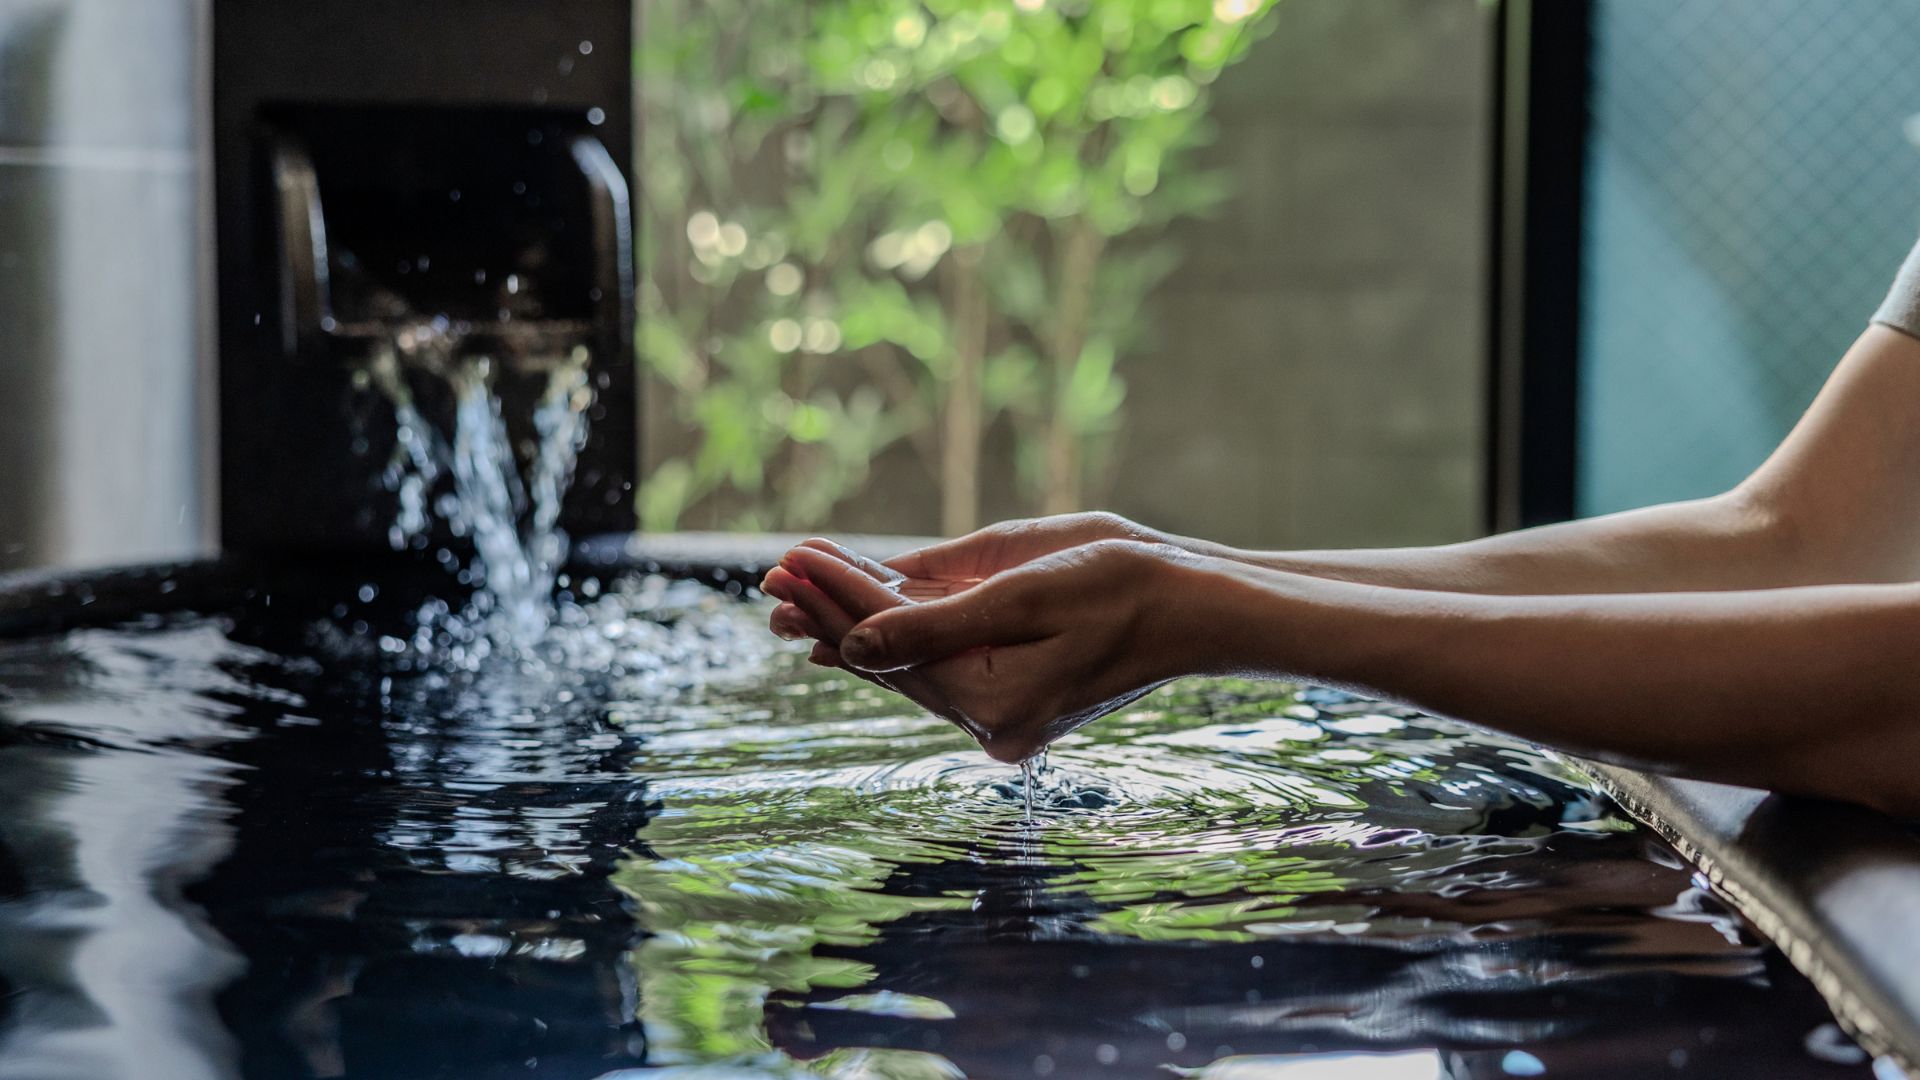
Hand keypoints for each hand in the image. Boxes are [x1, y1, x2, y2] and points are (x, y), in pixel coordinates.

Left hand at [762, 538, 1197, 762]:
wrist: (1195, 604)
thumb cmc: (1124, 585)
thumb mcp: (1024, 594)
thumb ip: (934, 622)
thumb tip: (849, 646)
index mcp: (992, 702)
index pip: (889, 645)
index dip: (836, 596)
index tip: (788, 556)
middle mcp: (989, 717)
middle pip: (890, 658)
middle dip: (830, 609)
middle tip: (769, 573)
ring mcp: (1000, 707)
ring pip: (907, 659)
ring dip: (852, 619)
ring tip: (791, 587)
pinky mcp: (1011, 688)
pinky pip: (937, 659)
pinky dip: (895, 629)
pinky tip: (852, 612)